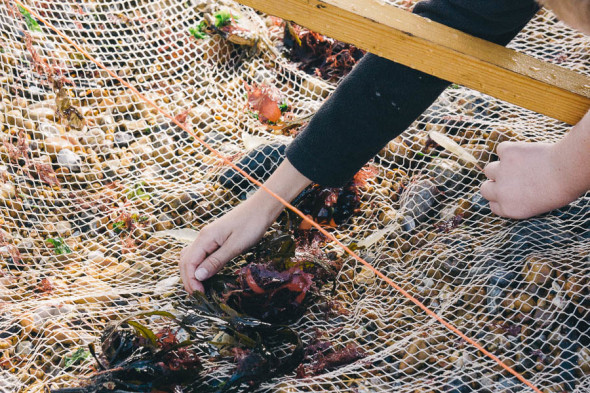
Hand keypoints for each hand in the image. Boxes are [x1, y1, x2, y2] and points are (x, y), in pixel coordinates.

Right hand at [179, 158, 311, 292]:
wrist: (261, 208)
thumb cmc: (251, 225)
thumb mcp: (235, 246)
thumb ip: (216, 261)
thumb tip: (198, 276)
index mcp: (205, 238)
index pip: (188, 263)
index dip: (191, 280)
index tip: (200, 294)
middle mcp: (202, 237)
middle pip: (186, 261)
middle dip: (188, 279)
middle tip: (198, 295)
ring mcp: (208, 237)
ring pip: (191, 258)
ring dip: (192, 274)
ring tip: (200, 288)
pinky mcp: (215, 238)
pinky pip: (200, 254)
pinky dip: (199, 266)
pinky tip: (206, 275)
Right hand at [480, 141, 583, 218]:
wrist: (569, 169)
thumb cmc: (562, 189)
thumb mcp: (538, 204)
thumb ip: (520, 201)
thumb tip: (513, 192)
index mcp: (510, 209)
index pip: (493, 205)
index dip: (501, 198)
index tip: (510, 192)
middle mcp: (501, 193)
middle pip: (485, 189)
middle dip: (495, 184)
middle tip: (510, 178)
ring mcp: (501, 172)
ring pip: (489, 169)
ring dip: (501, 167)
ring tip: (519, 165)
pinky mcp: (507, 153)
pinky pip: (502, 149)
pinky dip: (511, 149)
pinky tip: (526, 152)